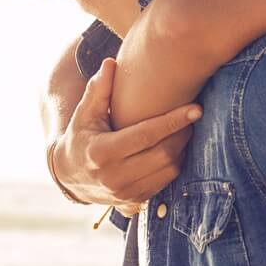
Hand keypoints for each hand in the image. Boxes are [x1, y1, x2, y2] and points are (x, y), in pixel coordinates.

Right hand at [51, 58, 200, 214]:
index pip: (146, 135)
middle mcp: (113, 176)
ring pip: (168, 171)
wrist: (69, 176)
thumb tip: (110, 63)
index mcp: (102, 152)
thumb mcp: (84, 113)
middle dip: (182, 134)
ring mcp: (124, 192)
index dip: (173, 120)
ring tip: (186, 130)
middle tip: (192, 117)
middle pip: (163, 154)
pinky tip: (176, 148)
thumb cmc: (80, 136)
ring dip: (182, 150)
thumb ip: (98, 89)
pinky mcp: (133, 201)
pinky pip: (165, 183)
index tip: (196, 109)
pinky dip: (175, 165)